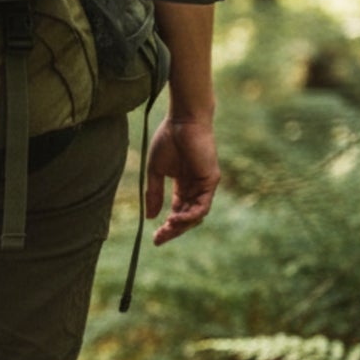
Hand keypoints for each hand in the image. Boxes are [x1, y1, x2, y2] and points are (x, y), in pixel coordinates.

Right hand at [145, 116, 218, 244]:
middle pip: (187, 217)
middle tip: (159, 239)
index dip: (167, 226)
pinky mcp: (211, 180)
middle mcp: (196, 187)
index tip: (154, 238)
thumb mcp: (155, 171)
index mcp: (183, 185)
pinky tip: (176, 218)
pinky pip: (203, 205)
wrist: (183, 121)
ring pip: (196, 215)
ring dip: (182, 225)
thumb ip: (153, 193)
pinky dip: (191, 215)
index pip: (178, 211)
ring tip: (166, 228)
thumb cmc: (168, 140)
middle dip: (173, 230)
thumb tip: (149, 216)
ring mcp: (205, 185)